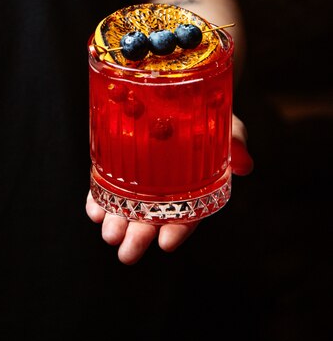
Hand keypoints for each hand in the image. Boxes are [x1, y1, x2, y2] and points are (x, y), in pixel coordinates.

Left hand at [86, 113, 252, 264]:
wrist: (180, 88)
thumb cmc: (207, 112)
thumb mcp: (225, 123)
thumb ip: (235, 142)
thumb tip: (246, 165)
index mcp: (194, 186)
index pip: (187, 214)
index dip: (178, 229)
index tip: (166, 242)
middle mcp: (165, 188)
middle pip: (152, 217)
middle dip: (139, 236)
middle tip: (126, 252)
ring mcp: (140, 177)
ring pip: (126, 207)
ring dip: (116, 222)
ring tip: (108, 233)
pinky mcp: (119, 161)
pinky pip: (107, 184)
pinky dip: (98, 199)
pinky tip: (93, 210)